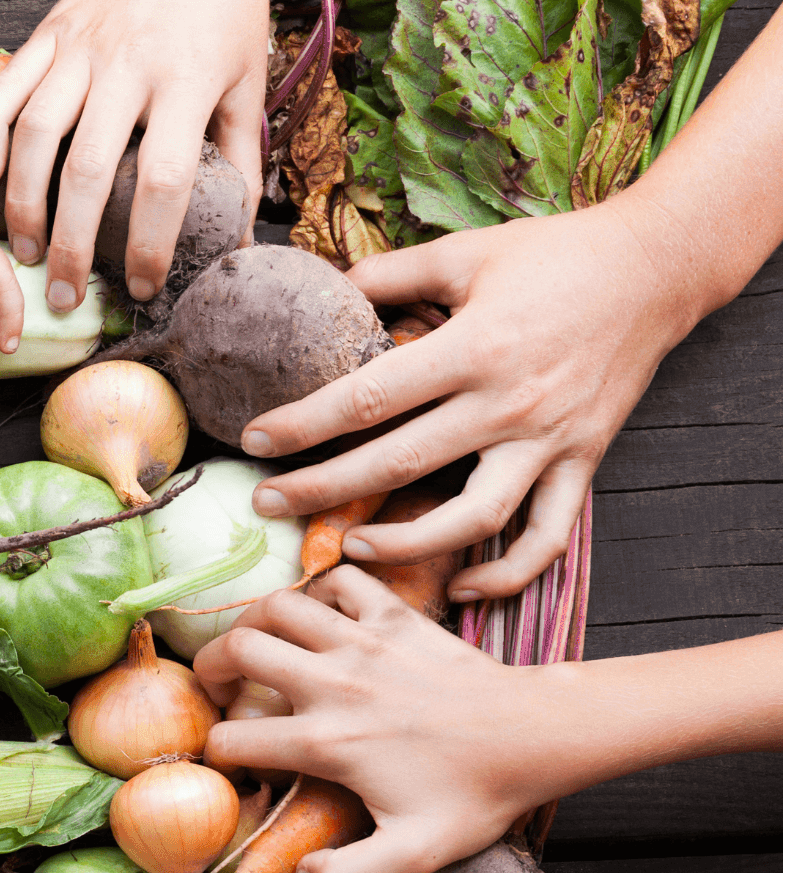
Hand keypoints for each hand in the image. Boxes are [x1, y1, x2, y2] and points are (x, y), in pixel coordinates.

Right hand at [0, 0, 265, 305]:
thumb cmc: (221, 14)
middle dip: (70, 244)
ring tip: (27, 253)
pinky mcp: (50, 33)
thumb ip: (239, 160)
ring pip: (38, 135)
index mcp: (187, 81)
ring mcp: (82, 47)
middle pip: (89, 169)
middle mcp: (129, 65)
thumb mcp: (246, 81)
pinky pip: (6, 90)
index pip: (165, 179)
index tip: (144, 285)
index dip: (151, 243)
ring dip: (26, 204)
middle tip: (64, 295)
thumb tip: (235, 240)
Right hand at [192, 567, 556, 872]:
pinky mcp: (397, 616)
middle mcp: (335, 683)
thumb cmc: (476, 796)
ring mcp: (365, 642)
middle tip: (221, 689)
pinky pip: (341, 580)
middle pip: (237, 648)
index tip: (232, 763)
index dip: (218, 754)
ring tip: (257, 647)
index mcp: (328, 742)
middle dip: (211, 668)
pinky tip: (324, 620)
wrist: (536, 735)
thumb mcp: (416, 855)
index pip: (233, 740)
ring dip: (255, 623)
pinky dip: (321, 592)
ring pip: (278, 604)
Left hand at [239, 202, 699, 599]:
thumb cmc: (555, 254)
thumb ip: (390, 275)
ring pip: (472, 518)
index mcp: (474, 348)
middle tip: (266, 506)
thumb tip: (324, 289)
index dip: (302, 426)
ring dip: (406, 545)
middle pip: (399, 465)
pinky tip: (459, 586)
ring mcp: (550, 441)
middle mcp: (509, 403)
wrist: (658, 267)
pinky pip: (547, 538)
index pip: (367, 399)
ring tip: (351, 549)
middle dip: (322, 491)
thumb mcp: (466, 250)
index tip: (252, 442)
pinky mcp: (584, 463)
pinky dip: (506, 573)